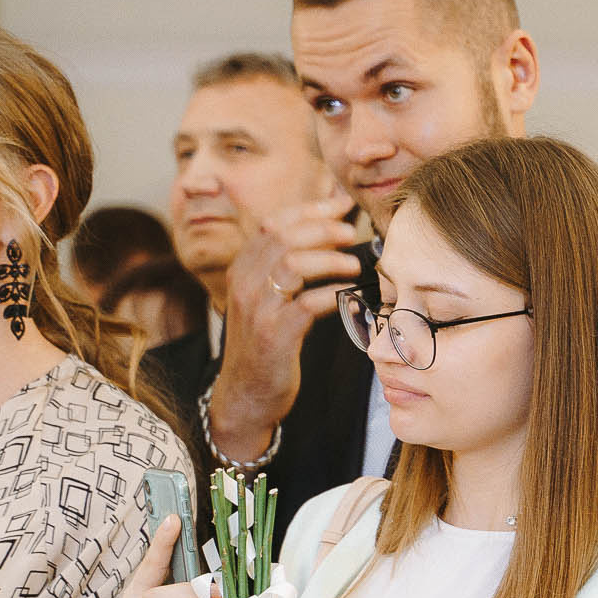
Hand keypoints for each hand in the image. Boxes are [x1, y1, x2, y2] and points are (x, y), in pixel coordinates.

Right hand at [214, 193, 358, 457]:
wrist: (247, 393)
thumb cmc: (267, 343)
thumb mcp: (268, 298)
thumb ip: (288, 267)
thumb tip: (326, 232)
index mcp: (243, 267)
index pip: (274, 223)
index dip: (310, 209)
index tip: (342, 204)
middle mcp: (244, 282)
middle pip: (283, 236)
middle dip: (322, 228)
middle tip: (352, 232)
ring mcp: (257, 307)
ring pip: (292, 264)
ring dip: (329, 259)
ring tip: (353, 264)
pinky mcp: (275, 334)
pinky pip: (307, 304)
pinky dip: (333, 296)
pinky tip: (351, 298)